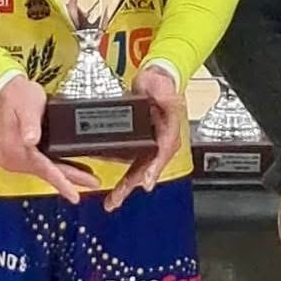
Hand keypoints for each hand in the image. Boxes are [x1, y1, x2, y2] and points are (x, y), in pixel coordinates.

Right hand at [0, 76, 100, 202]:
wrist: (6, 90)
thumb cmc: (18, 95)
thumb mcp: (26, 106)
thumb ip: (29, 123)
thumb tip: (31, 140)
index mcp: (13, 149)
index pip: (41, 168)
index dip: (60, 181)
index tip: (73, 194)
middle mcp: (12, 158)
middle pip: (46, 172)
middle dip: (70, 179)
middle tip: (93, 183)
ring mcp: (16, 158)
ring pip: (46, 170)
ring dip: (66, 174)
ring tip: (88, 179)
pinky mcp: (21, 155)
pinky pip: (42, 165)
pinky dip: (57, 168)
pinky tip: (72, 170)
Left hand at [104, 64, 183, 212]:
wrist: (154, 79)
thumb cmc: (161, 84)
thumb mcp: (164, 89)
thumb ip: (167, 98)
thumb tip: (169, 102)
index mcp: (169, 133)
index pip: (162, 154)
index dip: (153, 169)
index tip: (145, 183)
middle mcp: (160, 144)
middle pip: (146, 169)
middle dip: (130, 186)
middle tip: (115, 200)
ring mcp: (149, 146)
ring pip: (137, 171)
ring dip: (125, 186)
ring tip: (111, 201)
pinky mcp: (139, 145)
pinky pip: (130, 163)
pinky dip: (122, 176)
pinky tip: (110, 186)